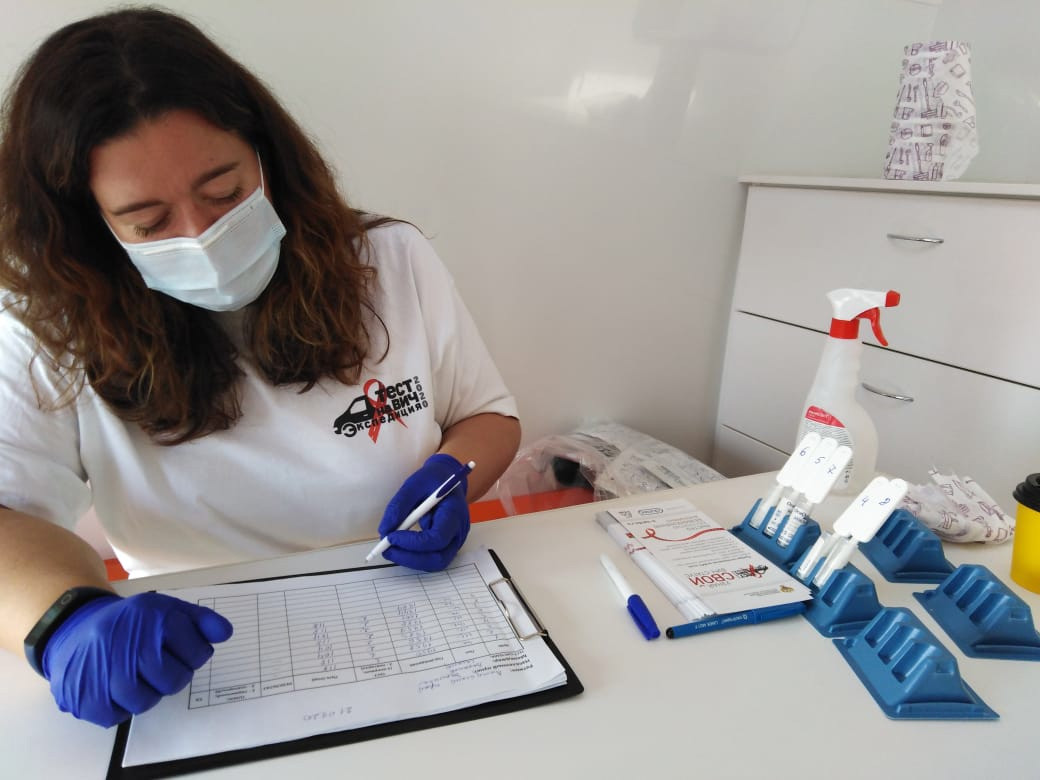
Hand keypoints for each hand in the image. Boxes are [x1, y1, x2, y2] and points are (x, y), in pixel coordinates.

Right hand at [42, 592, 232, 726]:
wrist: (75, 627)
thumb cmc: (130, 622)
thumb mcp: (166, 608)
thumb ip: (200, 620)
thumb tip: (225, 633)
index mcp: (155, 620)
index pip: (198, 653)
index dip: (195, 655)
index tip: (183, 649)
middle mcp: (130, 646)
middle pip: (173, 681)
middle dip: (173, 675)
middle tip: (160, 664)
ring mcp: (105, 673)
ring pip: (145, 701)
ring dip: (147, 692)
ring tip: (136, 673)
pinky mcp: (86, 697)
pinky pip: (117, 716)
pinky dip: (120, 706)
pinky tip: (115, 686)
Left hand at [378, 453, 470, 571]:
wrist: (447, 478)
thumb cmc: (433, 479)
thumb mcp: (414, 484)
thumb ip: (399, 505)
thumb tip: (384, 530)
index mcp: (454, 513)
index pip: (437, 538)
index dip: (413, 543)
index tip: (391, 536)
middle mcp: (458, 532)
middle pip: (438, 558)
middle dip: (410, 558)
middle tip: (386, 550)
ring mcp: (454, 541)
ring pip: (434, 562)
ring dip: (410, 560)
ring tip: (390, 548)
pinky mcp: (446, 545)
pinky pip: (431, 558)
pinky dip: (413, 556)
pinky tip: (399, 546)